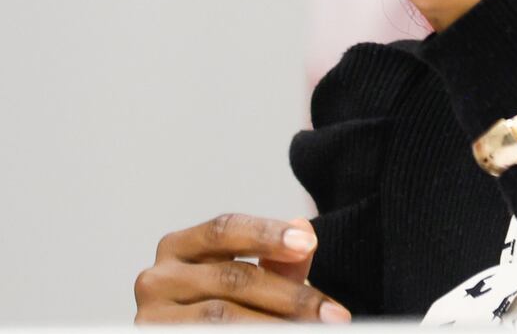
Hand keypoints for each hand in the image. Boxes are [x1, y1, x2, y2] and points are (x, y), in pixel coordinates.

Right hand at [134, 214, 351, 322]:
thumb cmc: (225, 310)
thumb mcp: (251, 282)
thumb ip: (278, 259)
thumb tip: (303, 225)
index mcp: (179, 247)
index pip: (225, 229)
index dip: (268, 234)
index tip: (309, 244)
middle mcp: (156, 278)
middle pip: (232, 278)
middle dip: (291, 295)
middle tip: (334, 314)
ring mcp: (151, 317)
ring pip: (222, 317)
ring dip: (277, 325)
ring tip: (316, 329)